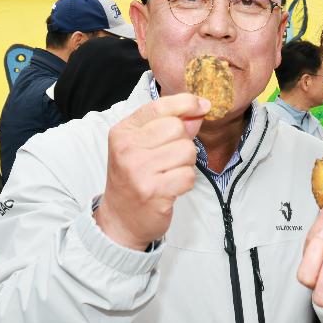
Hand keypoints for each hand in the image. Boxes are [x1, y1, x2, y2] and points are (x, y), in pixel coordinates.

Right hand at [95, 93, 208, 249]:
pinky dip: (186, 182)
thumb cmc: (134, 179)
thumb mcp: (142, 146)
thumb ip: (168, 125)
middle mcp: (127, 149)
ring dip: (186, 164)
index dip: (186, 103)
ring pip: (187, 152)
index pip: (159, 107)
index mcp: (123, 132)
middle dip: (184, 143)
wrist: (120, 219)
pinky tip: (172, 187)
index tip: (202, 105)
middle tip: (171, 159)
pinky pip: (188, 176)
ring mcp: (139, 170)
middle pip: (178, 129)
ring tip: (169, 174)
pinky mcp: (153, 191)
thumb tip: (198, 108)